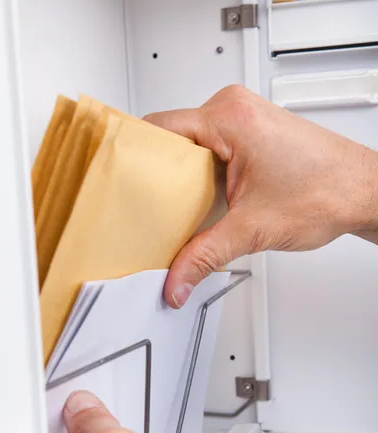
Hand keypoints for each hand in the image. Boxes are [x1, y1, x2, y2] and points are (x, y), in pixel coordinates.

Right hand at [144, 85, 377, 307]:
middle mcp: (235, 111)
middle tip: (146, 207)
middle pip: (171, 139)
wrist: (363, 193)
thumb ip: (205, 256)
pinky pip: (210, 151)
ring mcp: (244, 122)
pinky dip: (200, 177)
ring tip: (172, 209)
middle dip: (157, 175)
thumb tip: (176, 280)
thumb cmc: (328, 192)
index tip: (120, 180)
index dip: (136, 156)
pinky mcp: (252, 137)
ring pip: (190, 147)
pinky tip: (200, 203)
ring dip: (180, 179)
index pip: (160, 128)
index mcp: (229, 118)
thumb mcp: (252, 229)